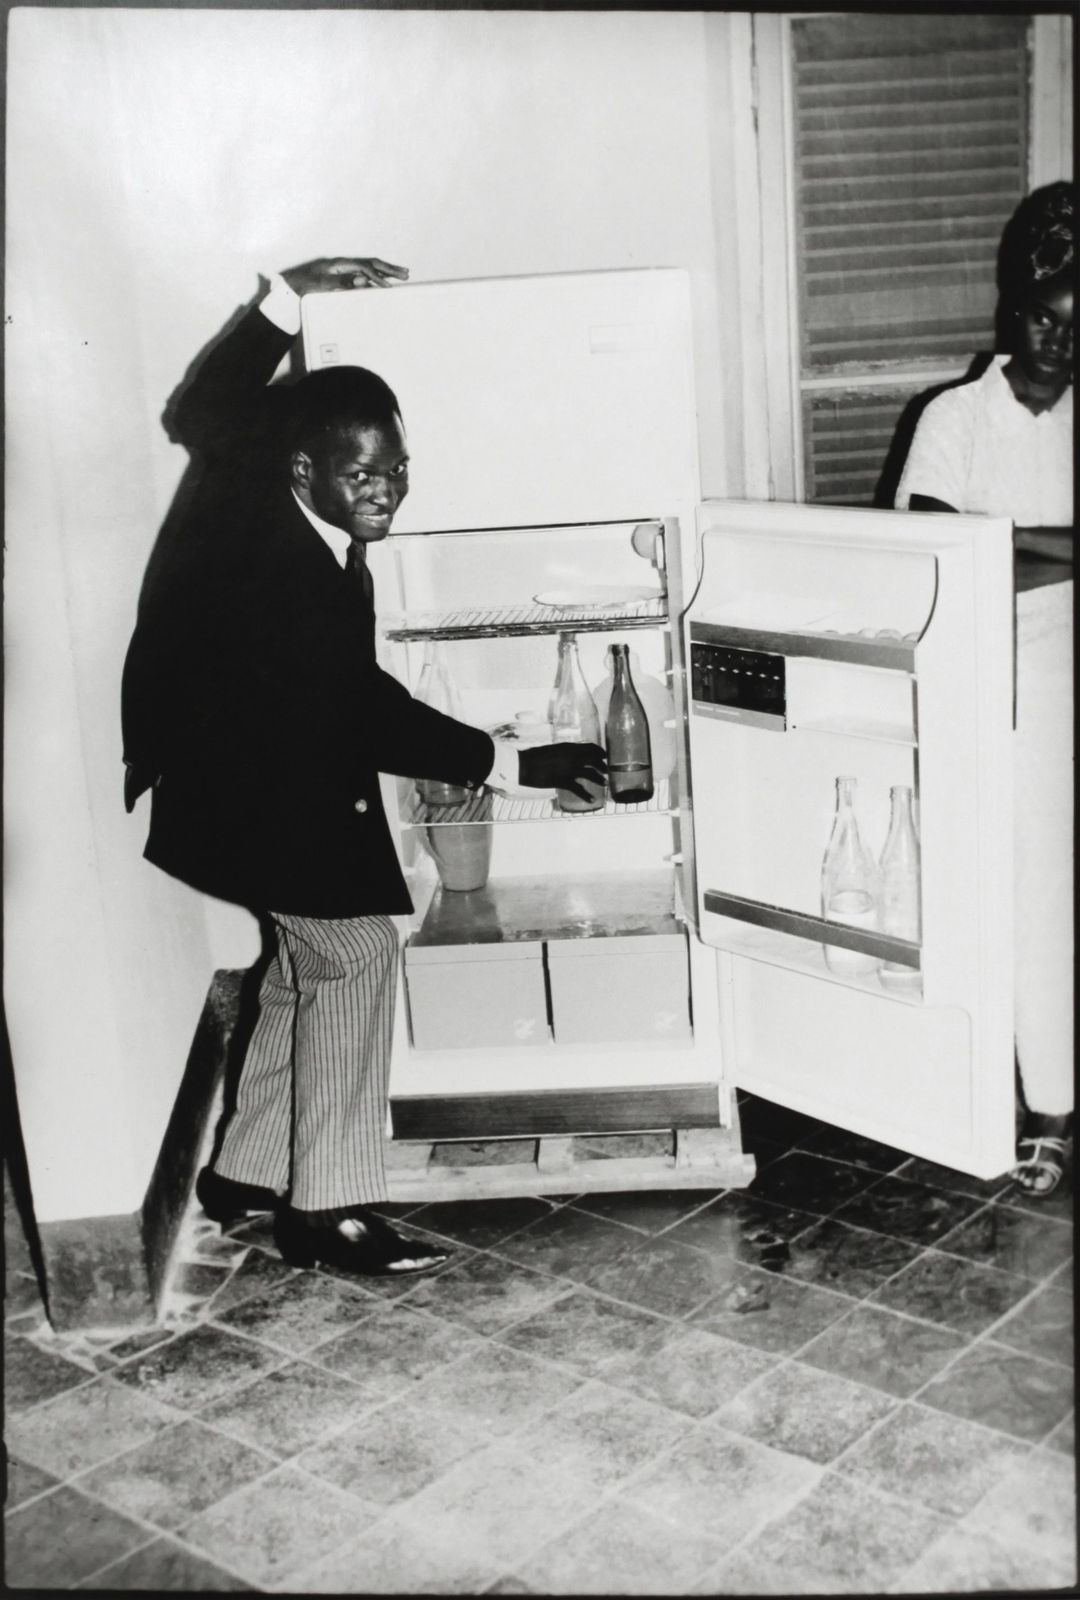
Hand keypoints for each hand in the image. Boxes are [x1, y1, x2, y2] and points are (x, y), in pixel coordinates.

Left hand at [280, 257, 408, 295]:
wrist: (291, 285)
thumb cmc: (305, 284)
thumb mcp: (322, 284)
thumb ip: (343, 282)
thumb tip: (363, 280)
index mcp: (341, 263)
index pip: (365, 267)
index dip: (378, 277)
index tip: (389, 288)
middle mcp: (344, 264)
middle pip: (372, 263)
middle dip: (390, 269)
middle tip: (406, 274)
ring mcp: (345, 268)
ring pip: (370, 267)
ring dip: (387, 271)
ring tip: (402, 275)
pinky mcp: (344, 275)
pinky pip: (365, 274)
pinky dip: (378, 276)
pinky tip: (384, 280)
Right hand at [518, 742, 607, 801]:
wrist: (523, 764)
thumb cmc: (533, 756)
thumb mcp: (551, 749)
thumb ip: (562, 752)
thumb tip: (569, 756)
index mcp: (569, 747)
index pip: (590, 747)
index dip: (599, 751)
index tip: (603, 755)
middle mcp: (572, 756)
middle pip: (594, 759)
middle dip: (602, 765)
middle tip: (606, 770)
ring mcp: (569, 769)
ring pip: (591, 773)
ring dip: (600, 779)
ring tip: (605, 783)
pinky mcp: (563, 781)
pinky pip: (579, 789)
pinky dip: (587, 795)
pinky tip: (592, 800)